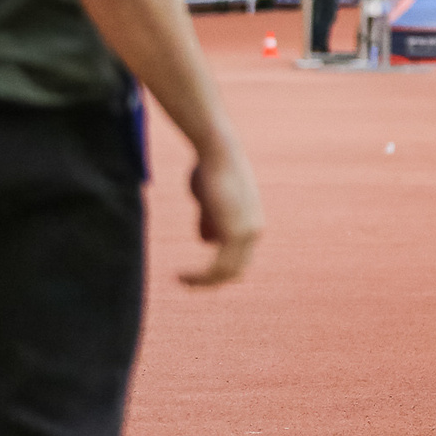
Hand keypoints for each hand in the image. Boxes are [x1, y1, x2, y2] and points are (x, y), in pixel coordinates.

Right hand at [181, 140, 261, 287]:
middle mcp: (254, 230)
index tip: (194, 273)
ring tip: (181, 280)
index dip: (217, 270)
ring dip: (202, 281)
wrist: (217, 153)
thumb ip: (211, 221)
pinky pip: (216, 267)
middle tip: (186, 283)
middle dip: (210, 281)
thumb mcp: (210, 201)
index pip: (239, 259)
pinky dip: (199, 276)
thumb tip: (207, 241)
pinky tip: (181, 276)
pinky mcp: (235, 233)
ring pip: (225, 272)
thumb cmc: (210, 170)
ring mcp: (247, 232)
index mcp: (251, 223)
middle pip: (235, 270)